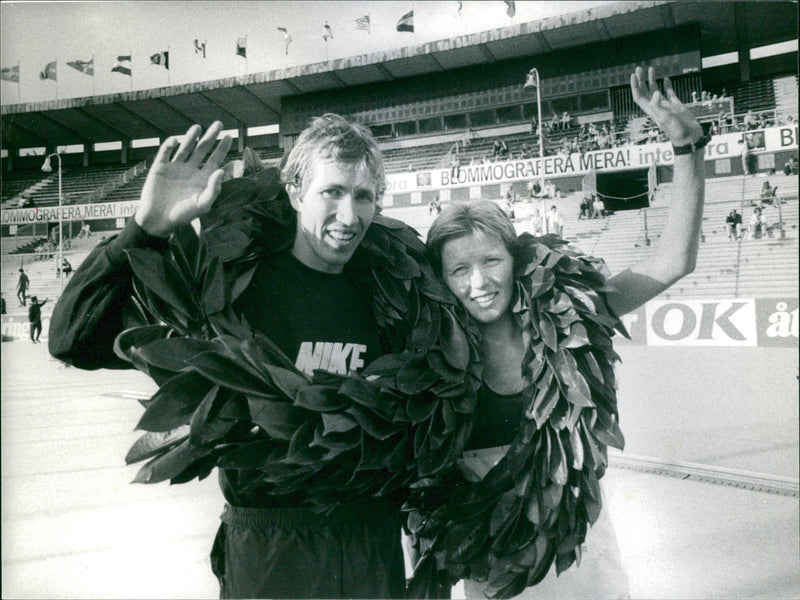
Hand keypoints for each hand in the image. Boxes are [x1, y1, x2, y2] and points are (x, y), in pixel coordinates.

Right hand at [136, 121, 231, 236]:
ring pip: (185, 148)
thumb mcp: (203, 204)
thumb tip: (222, 170)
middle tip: (218, 124)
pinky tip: (176, 141)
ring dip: (191, 137)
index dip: (222, 148)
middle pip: (202, 149)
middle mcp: (190, 170)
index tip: (229, 136)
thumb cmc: (183, 215)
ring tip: (198, 127)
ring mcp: (175, 168)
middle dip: (210, 137)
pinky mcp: (160, 167)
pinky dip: (170, 145)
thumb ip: (214, 188)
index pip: (215, 159)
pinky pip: (165, 152)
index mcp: (202, 178)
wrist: (158, 220)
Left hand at [630, 66, 702, 146]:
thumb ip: (658, 106)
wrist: (690, 138)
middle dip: (641, 80)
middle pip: (645, 92)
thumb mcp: (665, 119)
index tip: (634, 75)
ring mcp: (666, 106)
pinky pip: (670, 94)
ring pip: (656, 91)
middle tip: (639, 68)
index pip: (639, 96)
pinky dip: (667, 86)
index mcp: (652, 111)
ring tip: (651, 69)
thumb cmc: (677, 132)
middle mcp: (657, 107)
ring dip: (652, 80)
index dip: (635, 86)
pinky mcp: (676, 106)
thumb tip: (655, 93)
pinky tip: (666, 79)